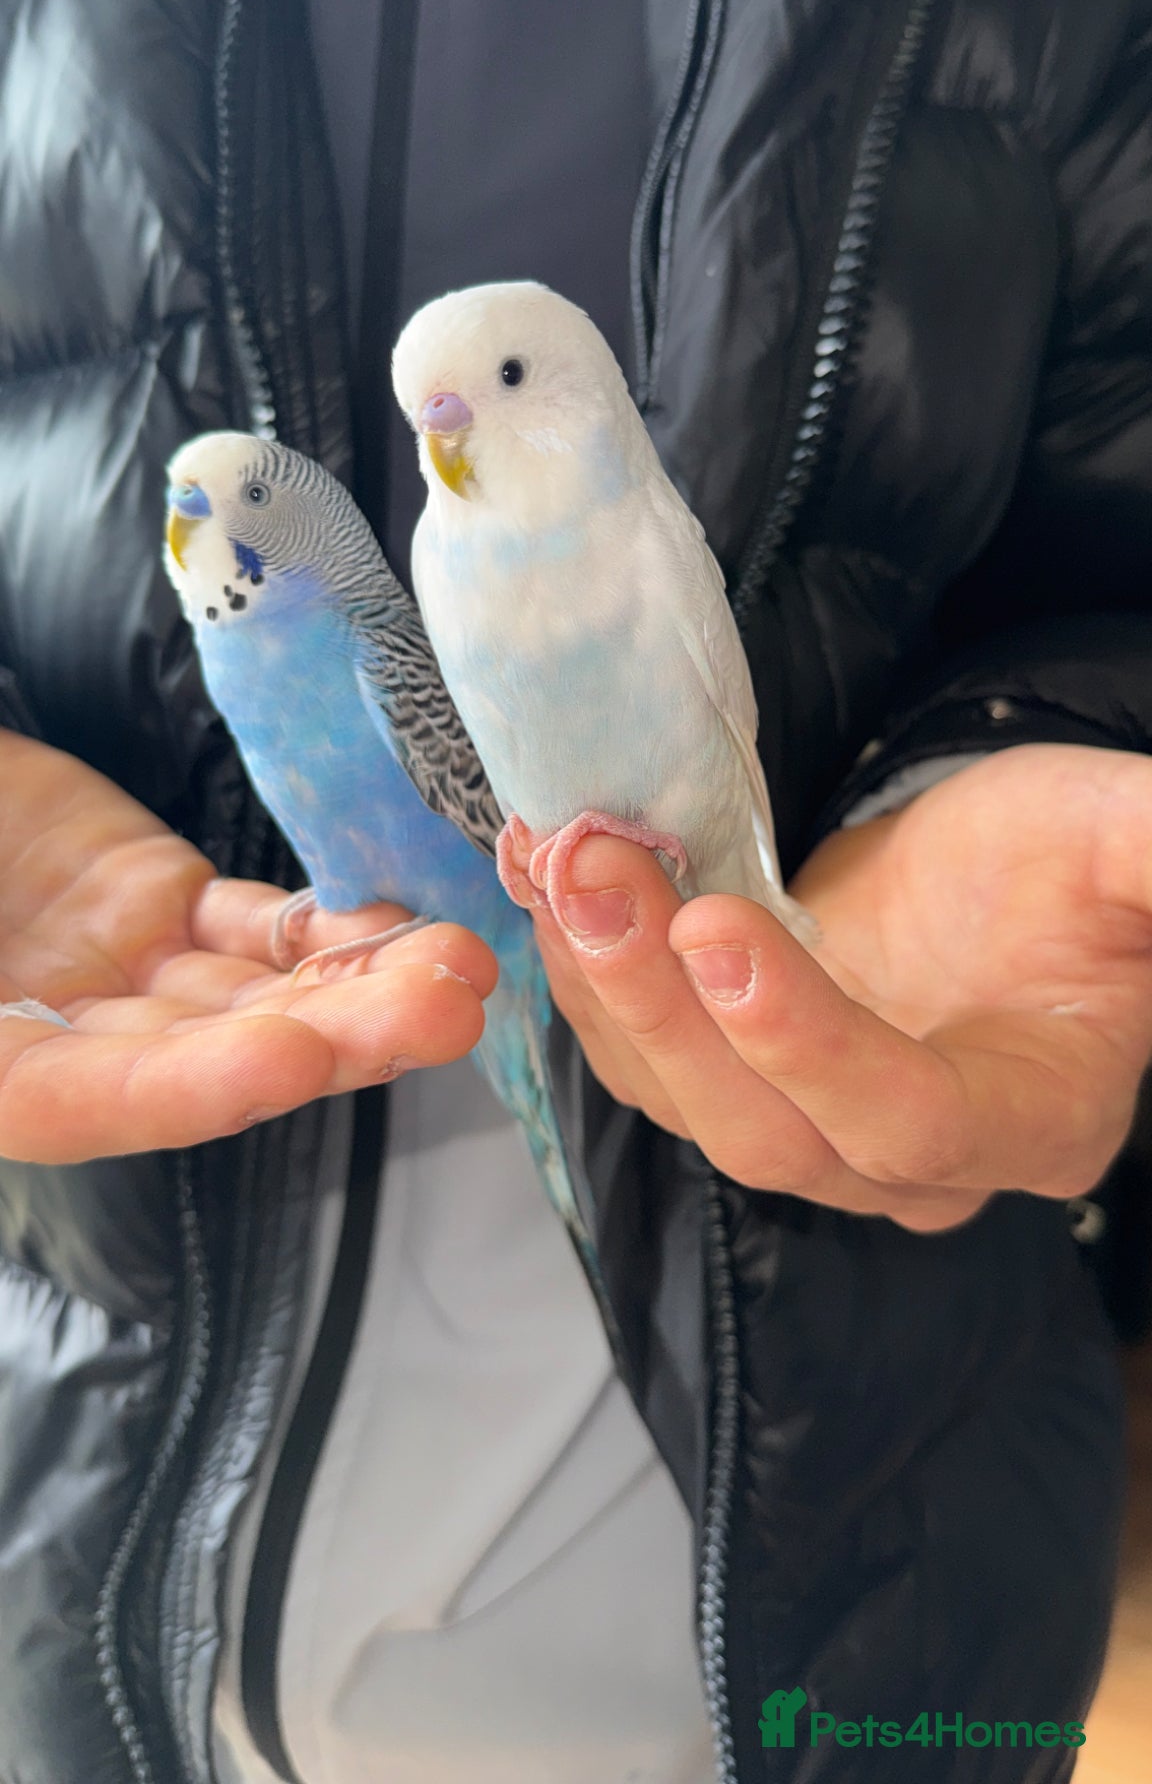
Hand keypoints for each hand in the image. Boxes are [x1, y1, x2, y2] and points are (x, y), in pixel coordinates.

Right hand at [0, 732, 494, 1161]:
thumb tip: (27, 1023)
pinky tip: (398, 923)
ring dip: (357, 985)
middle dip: (325, 1037)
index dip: (188, 1088)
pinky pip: (251, 923)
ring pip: (249, 991)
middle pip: (202, 1055)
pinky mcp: (149, 899)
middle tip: (441, 1008)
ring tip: (458, 964)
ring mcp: (110, 972)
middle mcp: (55, 1039)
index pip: (87, 1101)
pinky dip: (324, 927)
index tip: (288, 1056)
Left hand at [529, 744, 1151, 1230]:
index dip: (809, 1044)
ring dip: (603, 984)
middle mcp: (904, 1162)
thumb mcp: (1123, 844)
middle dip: (663, 1004)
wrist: (992, 880)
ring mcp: (807, 1133)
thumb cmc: (1070, 868)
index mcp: (1024, 1119)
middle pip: (765, 1130)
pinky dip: (582, 974)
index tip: (719, 927)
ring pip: (682, 1100)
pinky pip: (638, 1057)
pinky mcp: (728, 1085)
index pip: (907, 1122)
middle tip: (595, 867)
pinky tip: (540, 875)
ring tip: (554, 859)